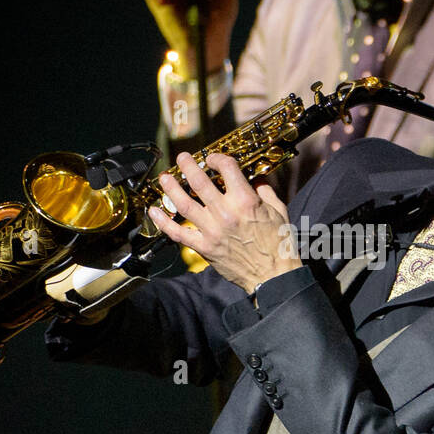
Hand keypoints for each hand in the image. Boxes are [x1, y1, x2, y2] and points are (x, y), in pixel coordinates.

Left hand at [148, 151, 301, 294]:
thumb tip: (253, 177)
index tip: (213, 159)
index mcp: (246, 201)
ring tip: (165, 178)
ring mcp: (212, 231)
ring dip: (172, 189)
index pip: (226, 169)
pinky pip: (178, 233)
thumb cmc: (279, 244)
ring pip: (184, 205)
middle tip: (182, 158)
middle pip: (199, 182)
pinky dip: (163, 222)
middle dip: (188, 166)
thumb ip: (264, 190)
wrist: (273, 275)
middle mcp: (226, 213)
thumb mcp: (278, 210)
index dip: (218, 158)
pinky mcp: (204, 248)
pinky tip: (154, 212)